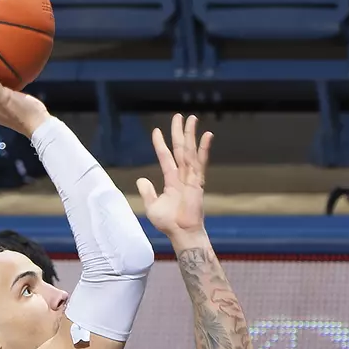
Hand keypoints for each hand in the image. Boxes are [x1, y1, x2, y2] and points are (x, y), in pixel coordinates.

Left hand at [138, 113, 211, 239]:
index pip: (165, 157)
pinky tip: (208, 135)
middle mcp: (182, 176)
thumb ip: (147, 192)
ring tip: (191, 119)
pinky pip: (201, 162)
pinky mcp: (198, 182)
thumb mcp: (152, 206)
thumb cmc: (169, 223)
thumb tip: (141, 179)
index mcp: (171, 180)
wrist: (181, 232)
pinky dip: (204, 149)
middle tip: (178, 116)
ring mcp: (191, 177)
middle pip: (180, 149)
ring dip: (191, 135)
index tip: (157, 131)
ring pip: (190, 151)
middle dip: (179, 132)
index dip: (160, 144)